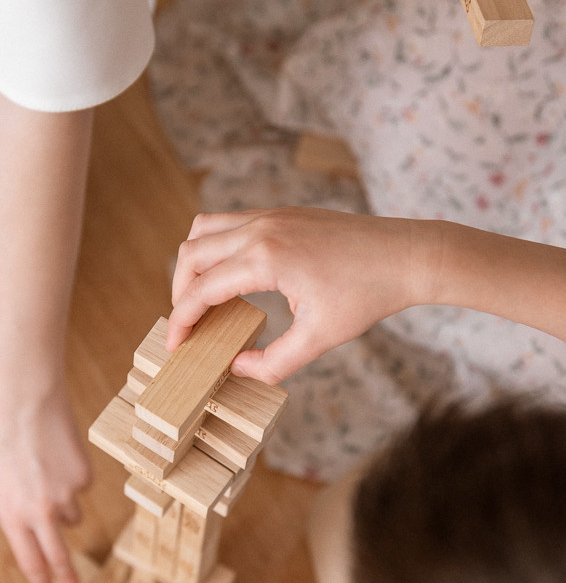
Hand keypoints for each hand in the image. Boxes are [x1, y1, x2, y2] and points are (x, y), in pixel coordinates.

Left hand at [0, 380, 91, 582]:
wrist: (24, 397)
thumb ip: (10, 504)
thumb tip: (28, 518)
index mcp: (11, 514)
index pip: (29, 558)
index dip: (39, 576)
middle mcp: (41, 512)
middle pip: (58, 554)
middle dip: (66, 574)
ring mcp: (67, 495)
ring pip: (72, 515)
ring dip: (63, 506)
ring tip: (46, 474)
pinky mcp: (85, 476)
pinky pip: (81, 486)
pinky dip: (71, 477)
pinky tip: (57, 453)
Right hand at [167, 208, 438, 384]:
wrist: (406, 255)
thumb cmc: (367, 295)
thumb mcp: (320, 338)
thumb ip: (274, 362)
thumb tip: (238, 369)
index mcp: (265, 258)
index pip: (202, 289)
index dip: (181, 321)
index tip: (175, 345)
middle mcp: (261, 229)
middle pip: (191, 253)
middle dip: (179, 292)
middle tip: (186, 325)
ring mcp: (271, 215)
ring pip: (205, 229)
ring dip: (193, 263)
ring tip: (201, 298)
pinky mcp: (282, 213)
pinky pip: (230, 223)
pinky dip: (216, 248)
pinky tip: (231, 278)